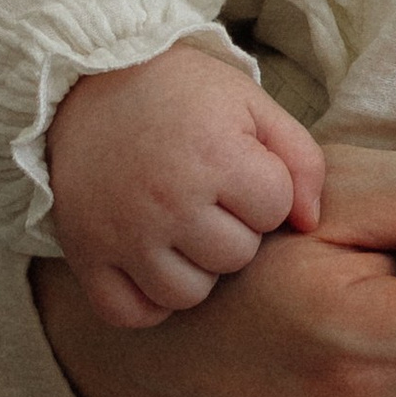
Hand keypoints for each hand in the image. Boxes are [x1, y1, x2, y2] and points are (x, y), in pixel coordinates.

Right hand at [47, 47, 324, 328]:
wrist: (86, 84)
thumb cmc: (181, 96)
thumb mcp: (252, 105)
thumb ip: (301, 159)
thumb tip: (309, 223)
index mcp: (214, 156)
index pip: (275, 210)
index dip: (264, 190)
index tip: (238, 167)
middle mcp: (167, 201)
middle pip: (235, 257)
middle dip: (233, 228)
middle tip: (206, 195)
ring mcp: (122, 233)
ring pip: (188, 294)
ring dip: (194, 267)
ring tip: (181, 227)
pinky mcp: (86, 254)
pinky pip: (131, 312)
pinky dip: (146, 299)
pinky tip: (152, 263)